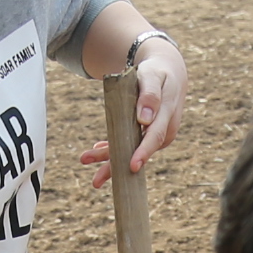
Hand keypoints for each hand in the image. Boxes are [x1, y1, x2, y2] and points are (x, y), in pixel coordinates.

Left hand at [86, 31, 189, 173]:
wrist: (166, 71)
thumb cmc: (157, 72)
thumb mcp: (153, 76)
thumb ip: (150, 95)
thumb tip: (144, 119)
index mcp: (167, 117)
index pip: (154, 138)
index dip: (143, 154)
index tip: (132, 167)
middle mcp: (162, 131)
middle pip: (138, 151)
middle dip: (115, 166)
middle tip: (95, 181)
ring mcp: (153, 134)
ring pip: (130, 150)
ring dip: (108, 158)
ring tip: (85, 160)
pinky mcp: (145, 133)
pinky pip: (128, 144)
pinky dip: (112, 146)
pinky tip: (97, 147)